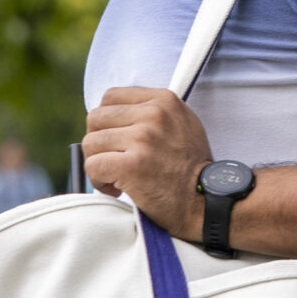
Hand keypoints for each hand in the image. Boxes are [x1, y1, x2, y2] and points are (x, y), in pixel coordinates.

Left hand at [82, 87, 213, 240]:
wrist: (206, 200)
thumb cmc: (191, 168)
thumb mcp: (183, 123)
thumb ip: (153, 112)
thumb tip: (116, 113)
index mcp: (164, 100)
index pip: (111, 97)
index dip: (107, 120)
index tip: (116, 138)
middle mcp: (153, 114)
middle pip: (96, 118)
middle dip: (99, 142)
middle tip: (114, 159)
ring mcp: (142, 139)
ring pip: (90, 143)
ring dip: (98, 163)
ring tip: (117, 176)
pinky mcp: (131, 165)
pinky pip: (93, 166)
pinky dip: (99, 181)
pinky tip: (117, 188)